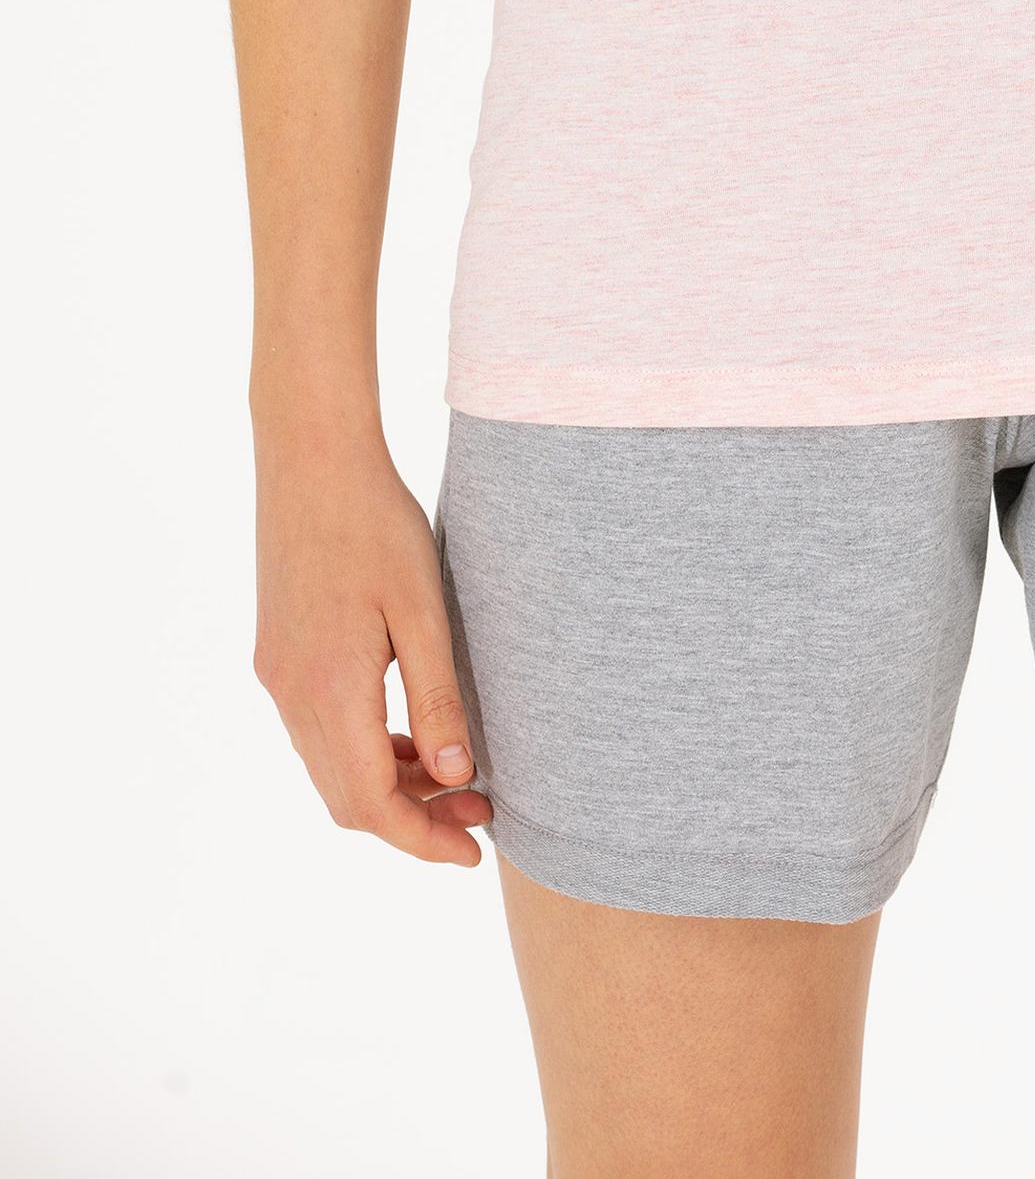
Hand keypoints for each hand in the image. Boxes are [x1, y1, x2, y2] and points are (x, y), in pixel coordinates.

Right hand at [252, 429, 491, 864]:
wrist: (310, 456)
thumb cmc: (376, 522)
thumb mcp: (423, 609)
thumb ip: (437, 696)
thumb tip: (457, 778)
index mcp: (329, 689)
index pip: (371, 804)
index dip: (422, 840)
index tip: (474, 854)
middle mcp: (292, 694)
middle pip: (347, 798)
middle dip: (413, 820)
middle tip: (481, 815)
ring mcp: (277, 675)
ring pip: (331, 768)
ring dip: (390, 786)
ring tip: (458, 779)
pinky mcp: (277, 654)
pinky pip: (320, 731)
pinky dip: (366, 749)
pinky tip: (412, 735)